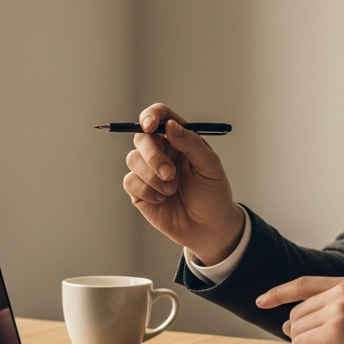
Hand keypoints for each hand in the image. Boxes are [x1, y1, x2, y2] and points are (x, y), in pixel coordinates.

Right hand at [123, 103, 246, 263]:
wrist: (208, 228)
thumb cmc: (212, 194)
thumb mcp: (210, 166)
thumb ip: (192, 143)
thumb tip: (170, 125)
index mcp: (178, 138)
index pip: (159, 116)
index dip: (151, 115)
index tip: (150, 125)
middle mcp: (161, 150)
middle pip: (141, 137)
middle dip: (152, 155)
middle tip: (169, 173)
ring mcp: (147, 170)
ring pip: (133, 160)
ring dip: (153, 177)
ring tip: (172, 190)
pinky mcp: (138, 190)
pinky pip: (130, 182)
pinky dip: (147, 191)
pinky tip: (162, 200)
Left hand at [256, 276, 343, 343]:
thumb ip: (332, 314)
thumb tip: (290, 326)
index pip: (304, 284)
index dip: (280, 292)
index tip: (262, 300)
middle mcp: (343, 291)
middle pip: (297, 314)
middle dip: (301, 339)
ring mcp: (339, 308)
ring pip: (297, 331)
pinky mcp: (335, 329)